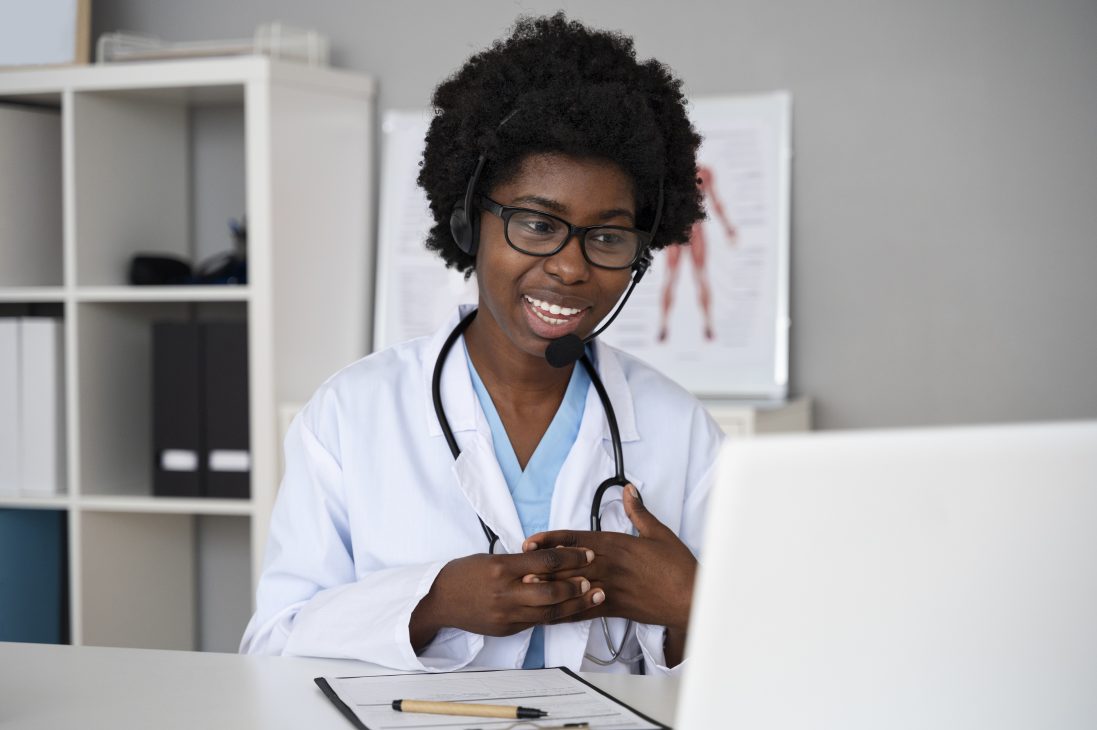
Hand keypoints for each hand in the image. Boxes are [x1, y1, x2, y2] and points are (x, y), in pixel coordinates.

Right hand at [409, 547, 601, 650]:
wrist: (440, 601)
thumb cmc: (464, 574)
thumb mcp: (490, 558)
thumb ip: (520, 561)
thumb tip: (549, 559)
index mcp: (501, 568)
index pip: (544, 561)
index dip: (570, 557)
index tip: (587, 553)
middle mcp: (505, 593)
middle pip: (550, 591)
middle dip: (577, 586)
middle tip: (594, 579)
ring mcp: (506, 615)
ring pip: (549, 612)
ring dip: (575, 605)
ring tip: (595, 596)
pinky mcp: (507, 629)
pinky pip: (538, 622)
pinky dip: (557, 615)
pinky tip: (572, 610)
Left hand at [522, 485, 696, 632]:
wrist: (690, 597)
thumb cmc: (677, 565)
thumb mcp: (659, 533)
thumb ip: (639, 512)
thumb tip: (629, 490)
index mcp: (616, 545)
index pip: (576, 539)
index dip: (551, 540)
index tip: (530, 541)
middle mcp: (608, 566)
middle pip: (567, 564)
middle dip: (542, 564)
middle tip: (518, 565)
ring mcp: (609, 588)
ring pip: (572, 587)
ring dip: (548, 587)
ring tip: (525, 588)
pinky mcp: (614, 608)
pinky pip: (585, 611)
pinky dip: (566, 612)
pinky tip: (550, 614)